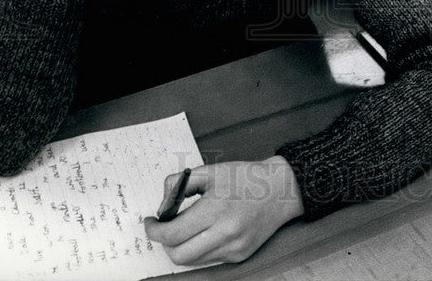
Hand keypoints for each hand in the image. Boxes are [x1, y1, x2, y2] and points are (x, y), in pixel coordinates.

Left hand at [144, 158, 304, 265]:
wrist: (281, 189)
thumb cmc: (245, 177)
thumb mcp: (210, 171)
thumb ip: (180, 184)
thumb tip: (162, 206)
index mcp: (216, 209)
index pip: (172, 233)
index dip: (154, 230)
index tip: (150, 222)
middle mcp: (225, 233)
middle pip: (178, 254)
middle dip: (164, 243)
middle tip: (163, 228)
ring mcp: (234, 247)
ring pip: (192, 260)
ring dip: (181, 247)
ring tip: (184, 229)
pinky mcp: (240, 256)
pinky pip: (209, 259)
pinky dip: (200, 249)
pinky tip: (206, 232)